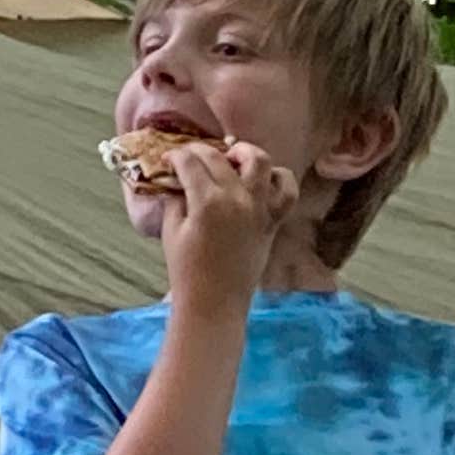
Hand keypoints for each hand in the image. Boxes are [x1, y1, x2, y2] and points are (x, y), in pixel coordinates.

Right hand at [158, 136, 297, 308]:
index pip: (190, 162)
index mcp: (206, 202)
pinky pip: (286, 191)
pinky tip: (262, 180)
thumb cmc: (187, 271)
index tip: (168, 160)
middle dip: (199, 151)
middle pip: (219, 157)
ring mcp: (259, 209)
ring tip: (232, 157)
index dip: (176, 156)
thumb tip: (178, 181)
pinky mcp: (272, 221)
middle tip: (189, 158)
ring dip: (244, 152)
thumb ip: (175, 200)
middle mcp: (236, 199)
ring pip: (260, 161)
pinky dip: (278, 178)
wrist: (215, 303)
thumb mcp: (171, 231)